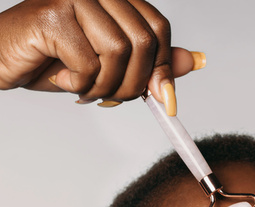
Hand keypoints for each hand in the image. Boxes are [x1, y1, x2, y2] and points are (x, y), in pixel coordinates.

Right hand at [0, 0, 201, 110]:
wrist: (6, 60)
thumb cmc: (54, 60)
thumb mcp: (111, 67)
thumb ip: (151, 62)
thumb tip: (192, 62)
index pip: (158, 28)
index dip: (163, 68)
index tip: (162, 100)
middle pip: (144, 42)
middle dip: (134, 85)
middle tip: (111, 98)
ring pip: (119, 54)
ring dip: (106, 87)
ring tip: (86, 89)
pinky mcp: (53, 15)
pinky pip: (90, 64)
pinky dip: (81, 86)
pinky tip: (64, 80)